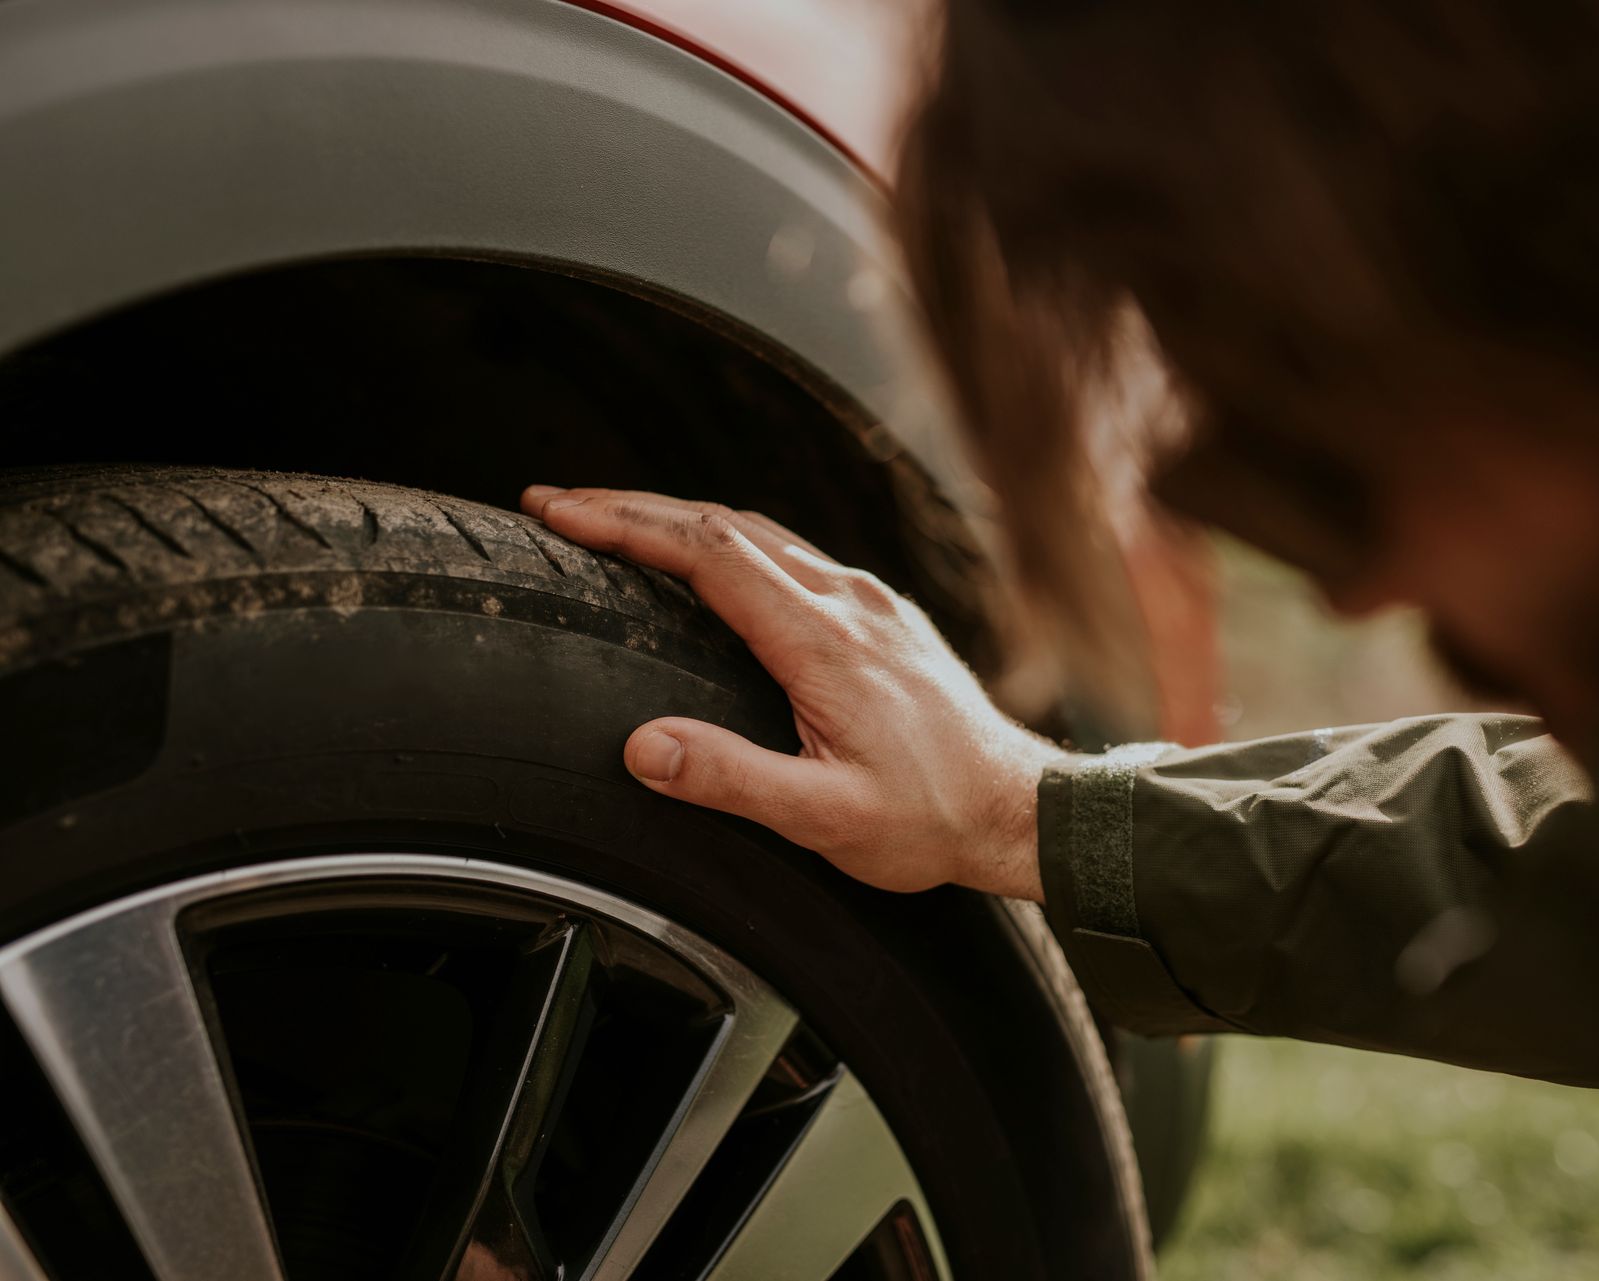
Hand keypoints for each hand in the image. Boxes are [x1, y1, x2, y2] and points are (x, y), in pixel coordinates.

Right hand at [521, 486, 1065, 899]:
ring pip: (760, 533)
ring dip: (679, 520)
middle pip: (726, 525)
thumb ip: (733, 780)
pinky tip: (706, 561)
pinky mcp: (881, 612)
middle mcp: (848, 600)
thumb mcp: (825, 819)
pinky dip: (728, 543)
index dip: (627, 525)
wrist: (1017, 808)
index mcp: (825, 642)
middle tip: (555, 506)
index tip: (559, 513)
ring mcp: (869, 599)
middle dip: (632, 508)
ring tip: (610, 523)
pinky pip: (792, 553)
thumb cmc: (928, 820)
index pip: (710, 553)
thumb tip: (642, 748)